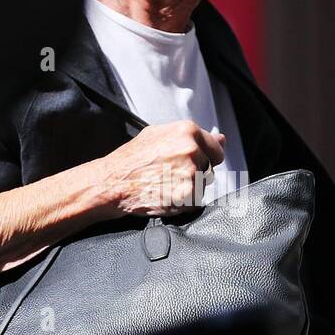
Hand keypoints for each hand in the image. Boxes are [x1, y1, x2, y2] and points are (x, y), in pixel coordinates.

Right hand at [100, 120, 225, 216]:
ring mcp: (190, 173)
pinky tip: (165, 195)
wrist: (113, 182)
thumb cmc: (132, 159)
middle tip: (169, 173)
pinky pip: (196, 202)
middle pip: (209, 168)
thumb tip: (221, 139)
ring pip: (203, 185)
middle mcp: (191, 150)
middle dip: (194, 173)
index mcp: (186, 131)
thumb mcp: (157, 135)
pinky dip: (184, 203)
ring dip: (189, 188)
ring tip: (165, 183)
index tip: (189, 162)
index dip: (204, 157)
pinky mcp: (187, 195)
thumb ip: (192, 136)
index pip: (216, 149)